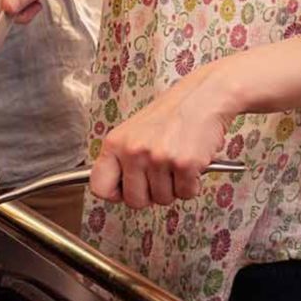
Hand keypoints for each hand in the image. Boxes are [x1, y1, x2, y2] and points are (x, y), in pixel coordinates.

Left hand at [91, 67, 236, 208]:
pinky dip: (191, 184)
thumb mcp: (133, 132)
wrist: (201, 98)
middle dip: (150, 195)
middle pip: (134, 201)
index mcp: (115, 144)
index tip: (126, 190)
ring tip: (175, 162)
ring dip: (173, 187)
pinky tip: (190, 163)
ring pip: (163, 200)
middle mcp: (133, 151)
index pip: (99, 186)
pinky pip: (186, 194)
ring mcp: (158, 158)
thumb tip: (115, 191)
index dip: (115, 194)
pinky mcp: (184, 164)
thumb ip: (121, 160)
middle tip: (159, 175)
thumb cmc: (169, 116)